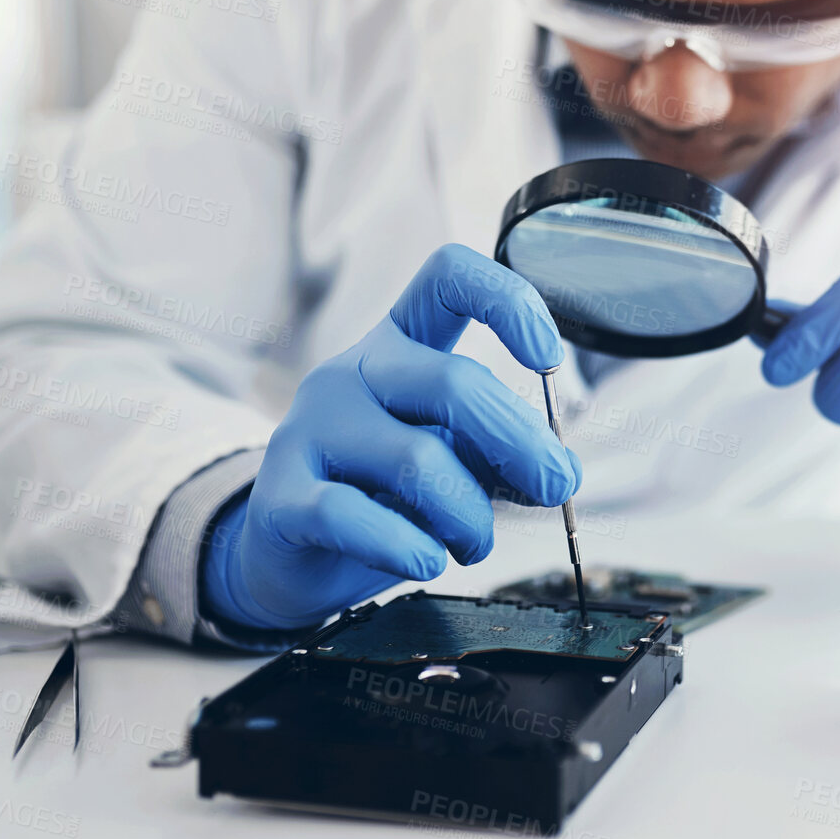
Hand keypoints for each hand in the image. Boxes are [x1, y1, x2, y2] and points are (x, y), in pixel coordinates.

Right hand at [201, 244, 579, 629]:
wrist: (289, 556)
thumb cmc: (381, 495)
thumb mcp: (453, 460)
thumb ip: (500, 456)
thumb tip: (559, 471)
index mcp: (398, 346)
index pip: (448, 278)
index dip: (508, 301)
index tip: (548, 358)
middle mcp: (351, 373)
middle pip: (452, 382)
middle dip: (521, 443)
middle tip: (556, 488)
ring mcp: (309, 430)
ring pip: (417, 459)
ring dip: (469, 515)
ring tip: (474, 543)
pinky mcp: (280, 496)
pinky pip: (351, 516)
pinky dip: (407, 547)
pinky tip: (427, 560)